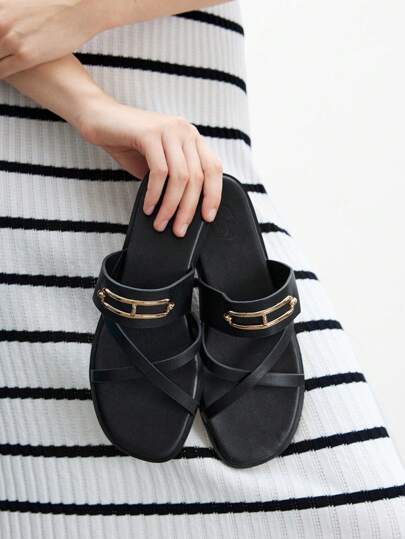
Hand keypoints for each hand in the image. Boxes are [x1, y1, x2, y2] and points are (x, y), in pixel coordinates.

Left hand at [0, 0, 108, 78]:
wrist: (78, 11)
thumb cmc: (56, 5)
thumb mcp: (24, 1)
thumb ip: (9, 10)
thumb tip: (4, 15)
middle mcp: (1, 22)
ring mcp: (12, 39)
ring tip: (1, 67)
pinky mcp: (26, 56)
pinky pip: (2, 71)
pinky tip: (2, 78)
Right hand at [77, 98, 222, 236]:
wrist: (99, 118)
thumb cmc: (126, 142)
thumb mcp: (156, 163)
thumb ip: (171, 180)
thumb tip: (181, 210)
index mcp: (190, 138)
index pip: (213, 168)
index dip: (214, 195)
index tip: (207, 217)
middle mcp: (184, 131)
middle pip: (197, 177)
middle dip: (188, 209)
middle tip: (179, 229)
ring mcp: (168, 130)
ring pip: (181, 177)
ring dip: (171, 206)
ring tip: (161, 223)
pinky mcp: (149, 133)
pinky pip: (160, 172)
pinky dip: (155, 194)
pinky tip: (148, 207)